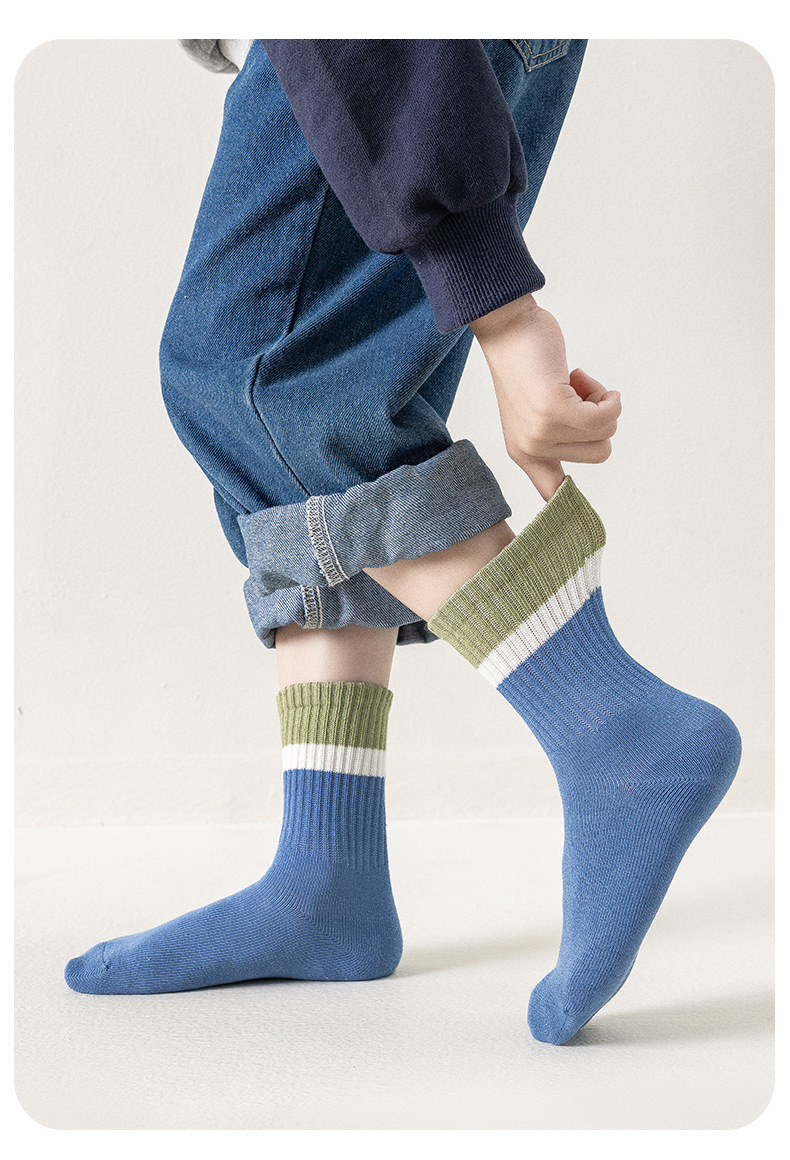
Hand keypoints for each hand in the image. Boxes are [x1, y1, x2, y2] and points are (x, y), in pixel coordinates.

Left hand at [470, 295, 620, 500]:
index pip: (552, 497)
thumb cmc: (527, 364)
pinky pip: (606, 414)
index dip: (570, 512)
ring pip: (606, 432)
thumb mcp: (535, 413)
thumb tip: (568, 483)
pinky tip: (581, 376)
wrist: (508, 328)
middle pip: (601, 452)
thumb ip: (552, 445)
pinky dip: (606, 394)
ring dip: (600, 401)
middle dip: (599, 419)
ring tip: (569, 382)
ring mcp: (541, 432)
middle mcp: (530, 449)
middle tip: (570, 394)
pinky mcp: (554, 411)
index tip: (581, 538)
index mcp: (525, 454)